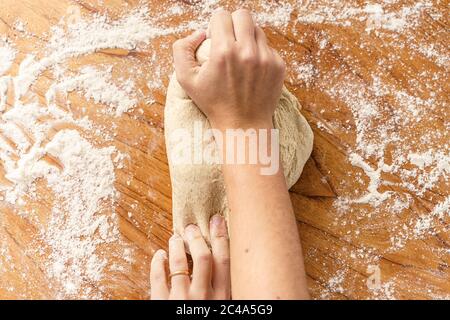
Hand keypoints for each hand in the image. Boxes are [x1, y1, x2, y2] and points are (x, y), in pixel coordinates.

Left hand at [150, 215, 229, 299]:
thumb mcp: (223, 308)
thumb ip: (223, 291)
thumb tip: (225, 269)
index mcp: (221, 297)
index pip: (223, 260)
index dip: (220, 237)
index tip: (217, 221)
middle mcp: (202, 295)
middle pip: (203, 256)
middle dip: (197, 238)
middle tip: (191, 228)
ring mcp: (181, 298)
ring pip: (179, 262)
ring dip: (177, 245)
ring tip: (175, 238)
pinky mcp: (161, 302)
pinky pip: (158, 276)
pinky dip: (158, 262)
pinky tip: (160, 255)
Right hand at [172, 9, 285, 129]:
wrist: (243, 125)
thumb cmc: (213, 103)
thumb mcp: (185, 79)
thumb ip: (181, 49)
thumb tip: (199, 32)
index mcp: (223, 52)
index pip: (221, 15)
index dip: (215, 25)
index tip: (214, 38)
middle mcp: (247, 52)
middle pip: (242, 15)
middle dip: (233, 23)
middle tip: (228, 40)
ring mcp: (266, 58)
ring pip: (257, 30)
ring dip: (247, 38)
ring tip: (239, 57)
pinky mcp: (279, 65)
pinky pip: (268, 47)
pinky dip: (259, 54)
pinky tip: (251, 71)